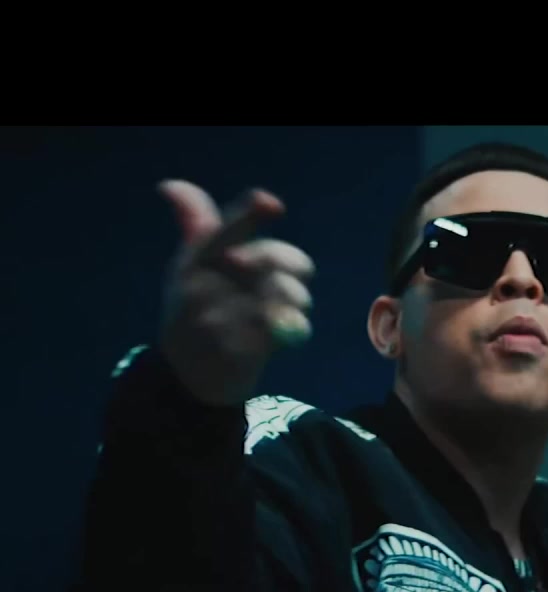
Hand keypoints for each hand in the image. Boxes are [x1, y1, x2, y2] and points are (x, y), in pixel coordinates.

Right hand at [157, 180, 315, 406]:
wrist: (188, 373)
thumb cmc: (194, 307)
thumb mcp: (190, 266)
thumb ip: (196, 225)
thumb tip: (170, 185)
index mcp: (196, 260)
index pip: (225, 231)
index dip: (248, 215)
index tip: (269, 203)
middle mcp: (205, 287)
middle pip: (270, 259)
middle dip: (294, 264)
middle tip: (298, 275)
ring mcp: (221, 321)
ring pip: (286, 293)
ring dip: (299, 300)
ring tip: (288, 309)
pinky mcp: (242, 349)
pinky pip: (289, 326)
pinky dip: (296, 326)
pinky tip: (284, 332)